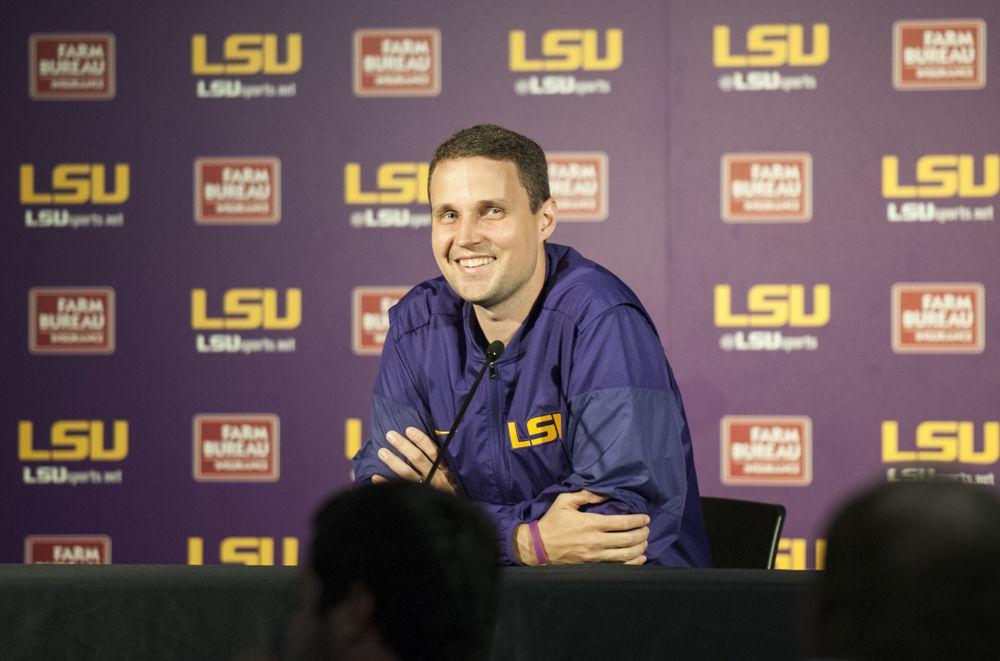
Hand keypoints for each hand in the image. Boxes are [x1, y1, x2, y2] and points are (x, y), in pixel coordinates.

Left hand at [372, 427, 458, 494]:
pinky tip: (375, 477)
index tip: (408, 430)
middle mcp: (436, 478)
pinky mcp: (418, 499)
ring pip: (407, 473)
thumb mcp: (456, 477)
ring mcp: (426, 490)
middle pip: (418, 459)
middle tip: (389, 435)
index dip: (421, 440)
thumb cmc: (453, 492)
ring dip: (393, 461)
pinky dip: (386, 483)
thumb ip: (443, 463)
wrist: (454, 518)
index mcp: (446, 471)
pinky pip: (399, 490)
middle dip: (403, 446)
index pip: (433, 451)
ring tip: (381, 452)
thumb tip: (425, 443)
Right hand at [517, 490, 649, 564]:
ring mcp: (595, 557)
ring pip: (626, 555)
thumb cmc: (552, 522)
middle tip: (647, 529)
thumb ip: (586, 495)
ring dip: (640, 548)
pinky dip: (633, 563)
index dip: (637, 521)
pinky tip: (640, 558)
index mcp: (591, 523)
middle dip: (642, 534)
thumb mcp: (565, 501)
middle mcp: (596, 541)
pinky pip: (618, 567)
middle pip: (628, 539)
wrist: (538, 547)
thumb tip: (605, 493)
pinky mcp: (593, 567)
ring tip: (645, 542)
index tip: (645, 518)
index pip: (622, 523)